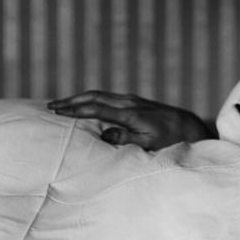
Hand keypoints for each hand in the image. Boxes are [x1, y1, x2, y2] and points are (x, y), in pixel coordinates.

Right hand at [47, 90, 213, 149]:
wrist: (189, 126)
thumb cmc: (170, 140)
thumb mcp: (150, 145)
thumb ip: (127, 139)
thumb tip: (104, 135)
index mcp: (130, 114)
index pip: (96, 109)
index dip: (75, 110)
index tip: (56, 112)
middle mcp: (128, 103)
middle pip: (94, 97)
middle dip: (71, 101)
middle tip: (50, 106)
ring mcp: (132, 100)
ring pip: (100, 95)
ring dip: (79, 98)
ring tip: (61, 104)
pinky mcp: (135, 101)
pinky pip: (107, 97)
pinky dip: (91, 99)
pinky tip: (83, 104)